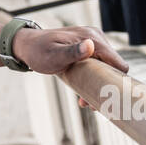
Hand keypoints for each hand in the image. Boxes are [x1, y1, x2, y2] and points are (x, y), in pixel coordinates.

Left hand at [12, 24, 128, 107]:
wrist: (28, 46)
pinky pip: (97, 67)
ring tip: (85, 102)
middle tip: (92, 105)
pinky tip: (83, 95)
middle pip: (113, 68)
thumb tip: (90, 46)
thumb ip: (72, 52)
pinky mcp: (88, 50)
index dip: (117, 82)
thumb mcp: (54, 55)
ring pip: (105, 69)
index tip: (109, 100)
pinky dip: (93, 80)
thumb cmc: (38, 51)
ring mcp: (93, 43)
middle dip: (105, 88)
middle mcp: (96, 38)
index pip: (118, 63)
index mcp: (92, 38)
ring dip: (98, 86)